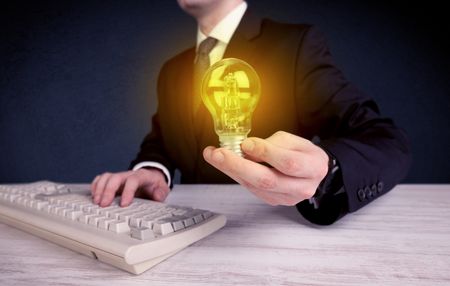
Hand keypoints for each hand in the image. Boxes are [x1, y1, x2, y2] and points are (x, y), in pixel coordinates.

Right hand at [90, 168, 169, 206]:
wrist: (151, 177)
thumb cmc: (155, 185)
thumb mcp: (163, 188)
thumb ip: (161, 193)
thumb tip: (156, 196)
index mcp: (141, 176)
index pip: (133, 180)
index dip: (127, 192)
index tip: (124, 204)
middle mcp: (128, 175)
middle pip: (115, 178)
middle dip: (108, 191)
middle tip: (104, 204)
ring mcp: (119, 177)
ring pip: (106, 177)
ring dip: (99, 189)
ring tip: (97, 202)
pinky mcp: (112, 180)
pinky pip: (101, 179)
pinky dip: (95, 186)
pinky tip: (94, 196)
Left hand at [203, 131, 328, 205]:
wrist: (311, 172)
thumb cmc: (301, 153)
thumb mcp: (292, 140)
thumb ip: (271, 144)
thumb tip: (247, 149)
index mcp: (313, 167)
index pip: (288, 163)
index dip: (266, 153)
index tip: (246, 144)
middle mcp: (302, 187)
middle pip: (268, 180)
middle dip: (239, 166)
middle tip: (217, 154)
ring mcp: (287, 198)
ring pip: (256, 186)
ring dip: (231, 170)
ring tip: (214, 156)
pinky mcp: (274, 201)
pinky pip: (252, 189)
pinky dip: (237, 175)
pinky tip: (226, 164)